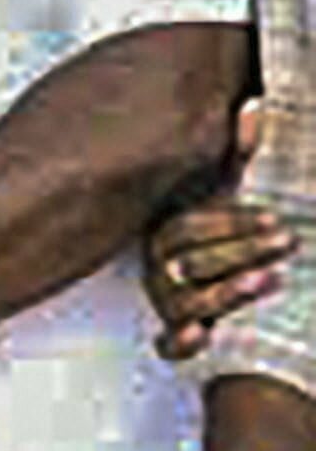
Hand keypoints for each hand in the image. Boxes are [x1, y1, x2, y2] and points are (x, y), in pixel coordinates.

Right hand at [144, 104, 283, 360]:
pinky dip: (183, 342)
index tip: (274, 216)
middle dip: (242, 251)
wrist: (216, 285)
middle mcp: (163, 269)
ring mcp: (169, 303)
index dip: (232, 221)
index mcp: (168, 233)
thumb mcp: (230, 193)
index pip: (191, 226)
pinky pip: (170, 344)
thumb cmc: (224, 237)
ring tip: (267, 281)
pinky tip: (200, 337)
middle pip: (192, 262)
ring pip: (187, 301)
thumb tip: (253, 106)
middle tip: (287, 241)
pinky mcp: (180, 336)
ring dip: (226, 293)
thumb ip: (240, 156)